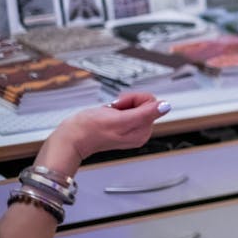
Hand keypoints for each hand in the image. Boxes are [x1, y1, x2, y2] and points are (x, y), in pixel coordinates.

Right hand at [35, 92, 169, 174]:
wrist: (71, 138)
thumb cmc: (89, 128)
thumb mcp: (119, 118)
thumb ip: (144, 113)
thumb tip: (166, 106)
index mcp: (144, 131)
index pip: (152, 103)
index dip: (133, 99)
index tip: (120, 106)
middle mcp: (141, 132)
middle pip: (145, 103)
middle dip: (128, 102)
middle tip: (113, 110)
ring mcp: (133, 130)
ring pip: (136, 105)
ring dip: (122, 105)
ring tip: (110, 114)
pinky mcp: (125, 127)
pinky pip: (128, 109)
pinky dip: (118, 108)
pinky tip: (109, 115)